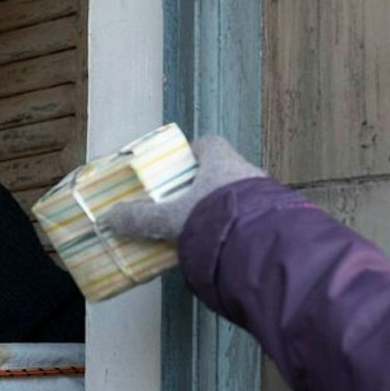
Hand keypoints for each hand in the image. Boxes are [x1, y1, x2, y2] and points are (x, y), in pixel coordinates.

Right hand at [101, 135, 265, 242]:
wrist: (259, 246)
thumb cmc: (213, 219)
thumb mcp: (171, 219)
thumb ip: (142, 218)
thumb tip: (113, 218)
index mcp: (221, 161)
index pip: (209, 144)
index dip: (194, 153)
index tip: (182, 166)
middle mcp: (247, 171)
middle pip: (224, 171)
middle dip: (207, 186)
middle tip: (189, 204)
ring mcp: (266, 194)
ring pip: (241, 194)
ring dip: (226, 207)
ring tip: (207, 228)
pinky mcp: (276, 217)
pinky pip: (255, 216)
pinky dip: (241, 225)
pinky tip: (228, 243)